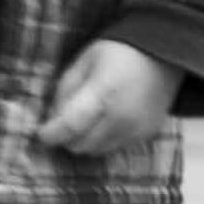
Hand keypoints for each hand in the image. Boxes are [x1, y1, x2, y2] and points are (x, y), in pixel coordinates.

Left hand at [38, 37, 179, 156]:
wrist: (162, 56)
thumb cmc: (116, 53)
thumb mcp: (83, 61)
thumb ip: (65, 90)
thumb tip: (52, 119)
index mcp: (103, 93)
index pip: (71, 125)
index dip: (51, 134)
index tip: (40, 134)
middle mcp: (121, 117)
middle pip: (81, 144)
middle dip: (65, 137)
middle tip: (61, 124)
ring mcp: (135, 130)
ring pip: (96, 151)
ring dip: (83, 141)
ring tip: (82, 121)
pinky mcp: (146, 136)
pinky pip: (114, 148)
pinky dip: (102, 141)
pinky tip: (103, 122)